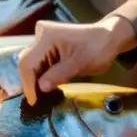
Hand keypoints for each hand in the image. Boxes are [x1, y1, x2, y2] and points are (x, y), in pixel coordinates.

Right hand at [18, 16, 136, 104]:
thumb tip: (40, 88)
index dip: (28, 83)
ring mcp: (43, 39)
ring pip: (32, 64)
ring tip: (40, 97)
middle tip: (36, 102)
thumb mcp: (80, 64)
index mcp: (47, 36)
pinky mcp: (47, 45)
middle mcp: (40, 34)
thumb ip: (59, 75)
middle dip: (30, 82)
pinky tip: (46, 86)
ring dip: (36, 80)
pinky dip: (42, 75)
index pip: (28, 62)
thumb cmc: (98, 49)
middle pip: (27, 62)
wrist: (109, 37)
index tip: (33, 101)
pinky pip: (39, 62)